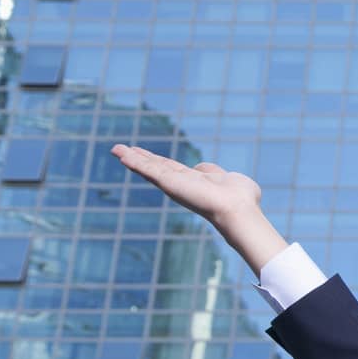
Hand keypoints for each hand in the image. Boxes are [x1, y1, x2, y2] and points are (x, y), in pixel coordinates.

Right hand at [110, 144, 261, 229]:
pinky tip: (120, 153)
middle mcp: (182, 183)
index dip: (159, 161)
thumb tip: (205, 168)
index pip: (173, 169)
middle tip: (122, 150)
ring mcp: (174, 184)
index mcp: (195, 181)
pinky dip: (133, 161)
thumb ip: (215, 172)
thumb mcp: (228, 178)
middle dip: (140, 159)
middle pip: (157, 167)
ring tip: (116, 149)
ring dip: (132, 158)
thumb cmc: (241, 199)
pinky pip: (148, 169)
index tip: (146, 155)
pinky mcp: (169, 182)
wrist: (238, 209)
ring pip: (149, 168)